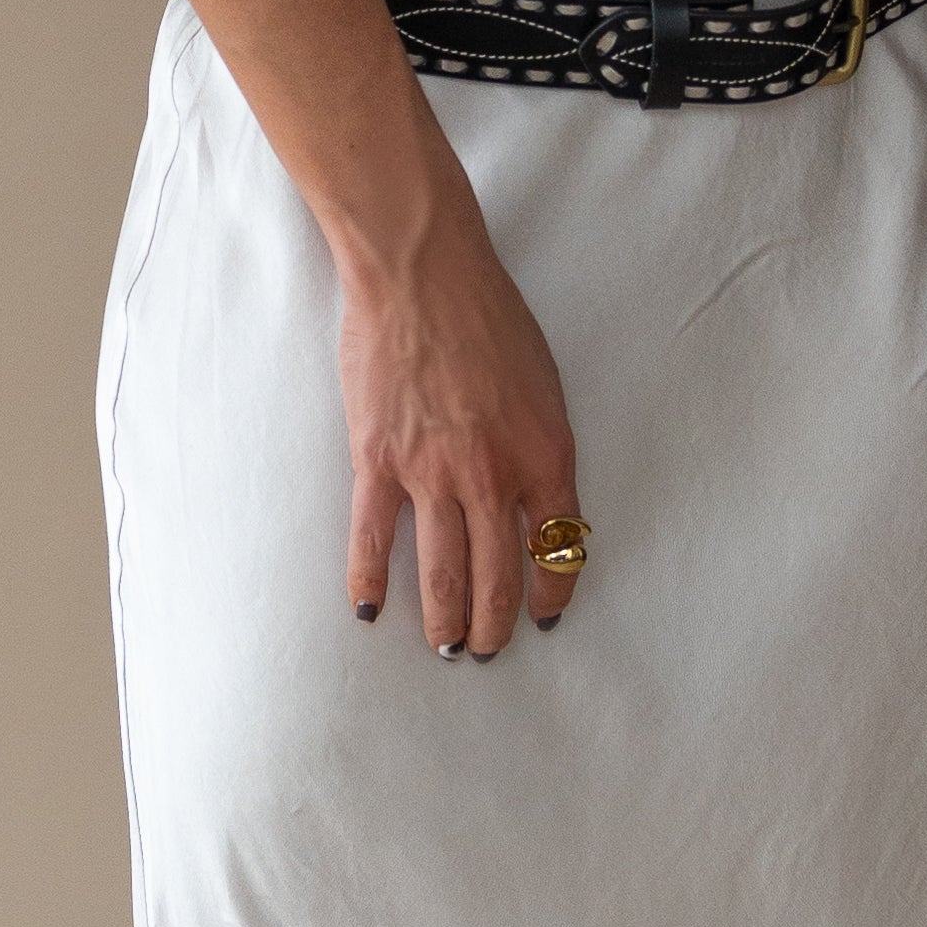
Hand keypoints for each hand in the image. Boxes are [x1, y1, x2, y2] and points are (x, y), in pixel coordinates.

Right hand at [335, 173, 584, 656]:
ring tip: (444, 649)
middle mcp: (493, 475)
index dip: (554, 591)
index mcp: (544, 454)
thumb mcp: (544, 385)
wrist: (422, 275)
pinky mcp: (378, 461)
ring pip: (442, 572)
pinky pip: (374, 538)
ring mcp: (433, 473)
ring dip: (444, 621)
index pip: (558, 547)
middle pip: (498, 576)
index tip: (546, 615)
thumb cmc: (489, 316)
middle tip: (486, 651)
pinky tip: (368, 611)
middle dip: (495, 625)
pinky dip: (369, 581)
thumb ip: (540, 447)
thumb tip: (535, 499)